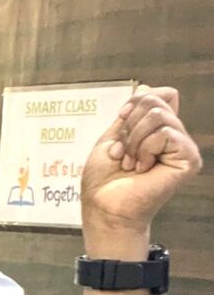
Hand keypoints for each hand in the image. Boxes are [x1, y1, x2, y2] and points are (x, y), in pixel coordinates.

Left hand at [81, 85, 199, 253]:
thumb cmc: (104, 179)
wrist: (104, 205)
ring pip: (159, 115)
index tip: (121, 120)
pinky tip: (141, 168)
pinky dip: (144, 148)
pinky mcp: (189, 159)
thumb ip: (131, 114)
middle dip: (129, 125)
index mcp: (159, 131)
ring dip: (134, 139)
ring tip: (130, 162)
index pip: (161, 94)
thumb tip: (145, 88)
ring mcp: (184, 148)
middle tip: (123, 152)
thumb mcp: (113, 137)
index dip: (136, 102)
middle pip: (157, 101)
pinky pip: (165, 133)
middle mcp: (175, 137)